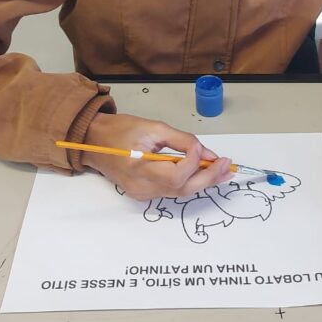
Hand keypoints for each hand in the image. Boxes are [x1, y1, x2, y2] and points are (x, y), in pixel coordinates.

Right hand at [81, 113, 233, 200]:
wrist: (94, 141)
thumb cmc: (120, 130)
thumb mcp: (153, 127)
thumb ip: (182, 140)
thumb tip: (207, 153)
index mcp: (139, 169)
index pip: (177, 175)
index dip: (195, 161)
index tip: (201, 148)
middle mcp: (141, 188)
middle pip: (183, 190)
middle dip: (209, 177)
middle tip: (227, 165)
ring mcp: (142, 194)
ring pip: (180, 192)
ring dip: (203, 180)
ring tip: (222, 169)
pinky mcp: (144, 194)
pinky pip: (172, 190)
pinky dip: (189, 181)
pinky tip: (202, 172)